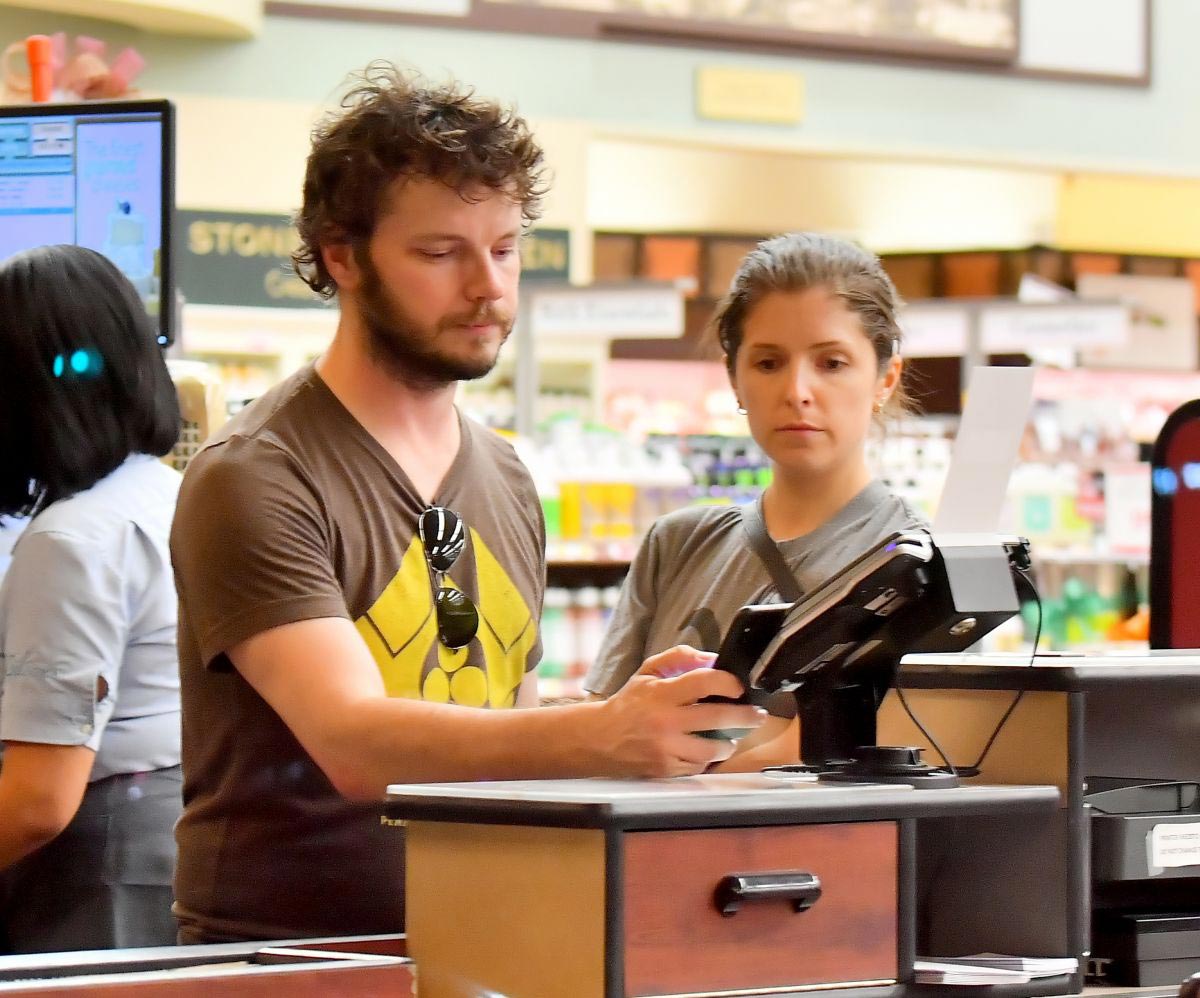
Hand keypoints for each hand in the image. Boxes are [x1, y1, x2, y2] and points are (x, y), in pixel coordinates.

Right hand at [590, 647, 766, 778]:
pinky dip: (708, 757)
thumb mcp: (647, 672)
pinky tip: (708, 750)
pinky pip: (699, 765)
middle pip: (718, 717)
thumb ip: (678, 658)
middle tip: (756, 714)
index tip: (738, 686)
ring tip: (733, 736)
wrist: (599, 738)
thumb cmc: (628, 703)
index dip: (728, 682)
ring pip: (713, 748)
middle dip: (745, 716)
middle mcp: (665, 721)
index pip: (704, 682)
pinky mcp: (666, 769)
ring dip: (730, 741)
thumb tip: (711, 658)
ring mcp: (666, 749)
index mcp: (661, 693)